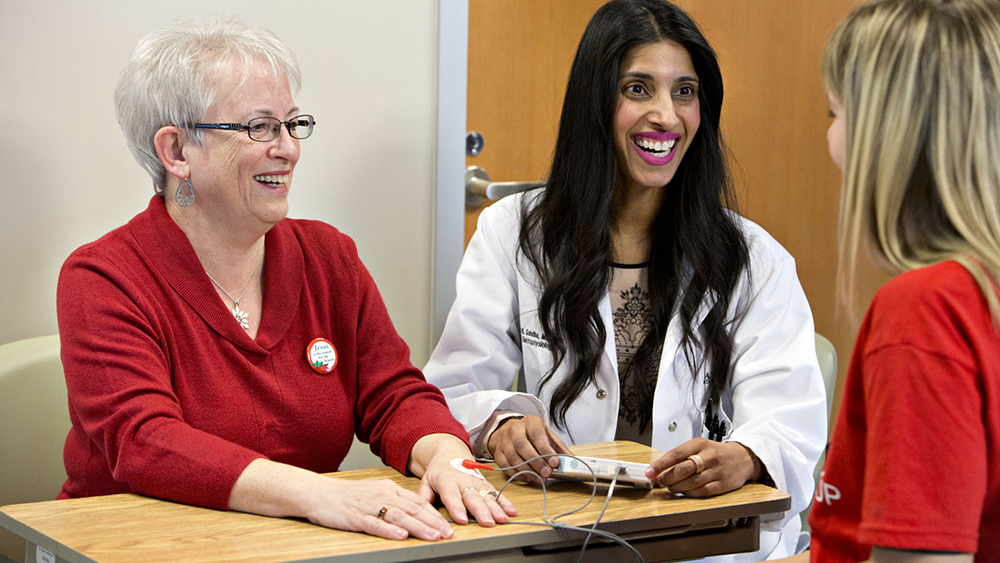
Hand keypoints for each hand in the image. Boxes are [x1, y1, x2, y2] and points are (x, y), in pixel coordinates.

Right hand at [303, 477, 455, 540]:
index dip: (434, 514)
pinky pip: (375, 524)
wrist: (319, 493)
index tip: (448, 524)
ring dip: (418, 527)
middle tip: (448, 533)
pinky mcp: (356, 517)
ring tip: (432, 536)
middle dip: (433, 522)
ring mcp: (369, 506)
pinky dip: (389, 530)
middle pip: (413, 509)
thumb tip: (415, 512)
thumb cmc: (347, 496)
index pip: (417, 501)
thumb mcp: (375, 492)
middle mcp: (382, 495)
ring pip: (399, 517)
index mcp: (389, 488)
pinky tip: (401, 536)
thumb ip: (394, 500)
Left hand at [409, 434, 516, 526]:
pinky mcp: (485, 484)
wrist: (450, 453)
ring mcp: (477, 482)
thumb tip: (422, 511)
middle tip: (487, 522)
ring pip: (487, 496)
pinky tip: (512, 511)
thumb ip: (424, 495)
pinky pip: (496, 493)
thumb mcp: (426, 480)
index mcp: (447, 481)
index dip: (457, 508)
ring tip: (502, 519)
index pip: (452, 496)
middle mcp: (464, 481)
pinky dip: (505, 502)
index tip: (462, 519)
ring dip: (496, 508)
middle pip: (473, 497)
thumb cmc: (438, 471)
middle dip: (481, 511)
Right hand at [487, 415, 571, 480]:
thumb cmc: (532, 434)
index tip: (555, 462)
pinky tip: (529, 478)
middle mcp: (515, 429)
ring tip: (541, 479)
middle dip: (537, 462)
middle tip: (548, 473)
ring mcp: (504, 441)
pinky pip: (506, 467)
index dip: (545, 449)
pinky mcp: (498, 453)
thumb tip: (572, 461)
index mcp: (530, 422)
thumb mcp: (547, 435)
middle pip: (523, 446)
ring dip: (528, 471)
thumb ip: (559, 448)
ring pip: (513, 458)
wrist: (509, 431)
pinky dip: (519, 475)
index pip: (536, 434)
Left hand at [644, 437, 757, 496]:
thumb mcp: (698, 448)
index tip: (650, 472)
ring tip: (671, 487)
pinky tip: (685, 492)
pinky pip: (702, 492)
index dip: (660, 465)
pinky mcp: (723, 484)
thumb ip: (680, 458)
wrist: (742, 458)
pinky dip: (690, 494)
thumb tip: (658, 470)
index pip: (675, 454)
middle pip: (682, 469)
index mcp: (700, 444)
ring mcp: (717, 471)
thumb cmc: (716, 453)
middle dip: (667, 478)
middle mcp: (709, 456)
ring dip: (676, 488)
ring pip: (691, 483)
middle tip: (660, 482)